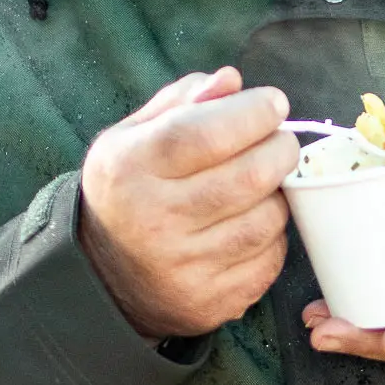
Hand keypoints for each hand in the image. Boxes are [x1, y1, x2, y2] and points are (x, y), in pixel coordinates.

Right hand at [80, 67, 298, 340]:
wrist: (104, 277)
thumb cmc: (130, 190)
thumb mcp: (133, 137)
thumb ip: (182, 101)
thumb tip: (232, 82)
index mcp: (130, 169)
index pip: (205, 133)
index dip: (252, 112)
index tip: (273, 104)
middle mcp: (154, 220)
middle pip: (249, 175)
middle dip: (280, 149)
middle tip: (280, 141)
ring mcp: (183, 267)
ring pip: (267, 219)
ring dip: (279, 194)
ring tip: (263, 183)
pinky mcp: (210, 302)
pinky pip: (269, 260)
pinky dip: (272, 236)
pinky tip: (252, 223)